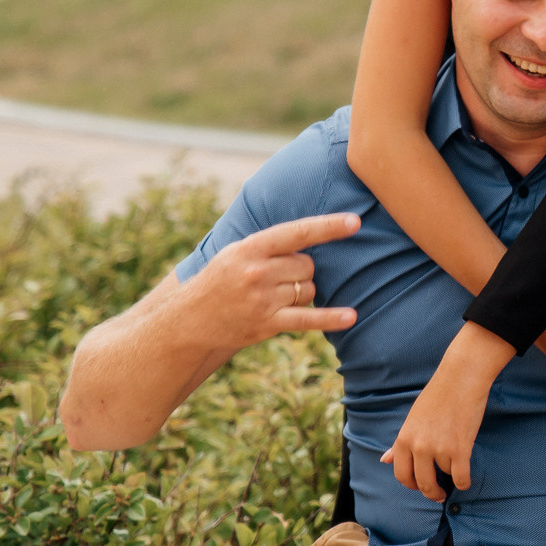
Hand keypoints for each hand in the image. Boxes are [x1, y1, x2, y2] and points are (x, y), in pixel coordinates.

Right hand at [184, 214, 361, 349]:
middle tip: (278, 277)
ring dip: (303, 292)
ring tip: (275, 296)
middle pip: (308, 265)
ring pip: (308, 290)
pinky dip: (331, 318)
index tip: (355, 221)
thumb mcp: (237, 252)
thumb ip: (271, 245)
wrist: (191, 319)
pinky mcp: (267, 323)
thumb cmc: (221, 279)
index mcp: (251, 248)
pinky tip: (351, 316)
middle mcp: (258, 272)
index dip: (328, 226)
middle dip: (302, 270)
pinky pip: (307, 319)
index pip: (297, 232)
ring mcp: (263, 299)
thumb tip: (315, 235)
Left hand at [382, 323, 514, 500]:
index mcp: (404, 439)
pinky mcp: (459, 450)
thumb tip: (384, 460)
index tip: (420, 486)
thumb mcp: (412, 419)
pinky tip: (465, 478)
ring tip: (456, 463)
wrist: (460, 378)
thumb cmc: (438, 396)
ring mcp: (438, 449)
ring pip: (444, 476)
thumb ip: (400, 444)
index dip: (412, 485)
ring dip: (451, 474)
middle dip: (431, 493)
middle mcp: (418, 447)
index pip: (401, 474)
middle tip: (438, 494)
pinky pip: (461, 478)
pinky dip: (464, 482)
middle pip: (422, 483)